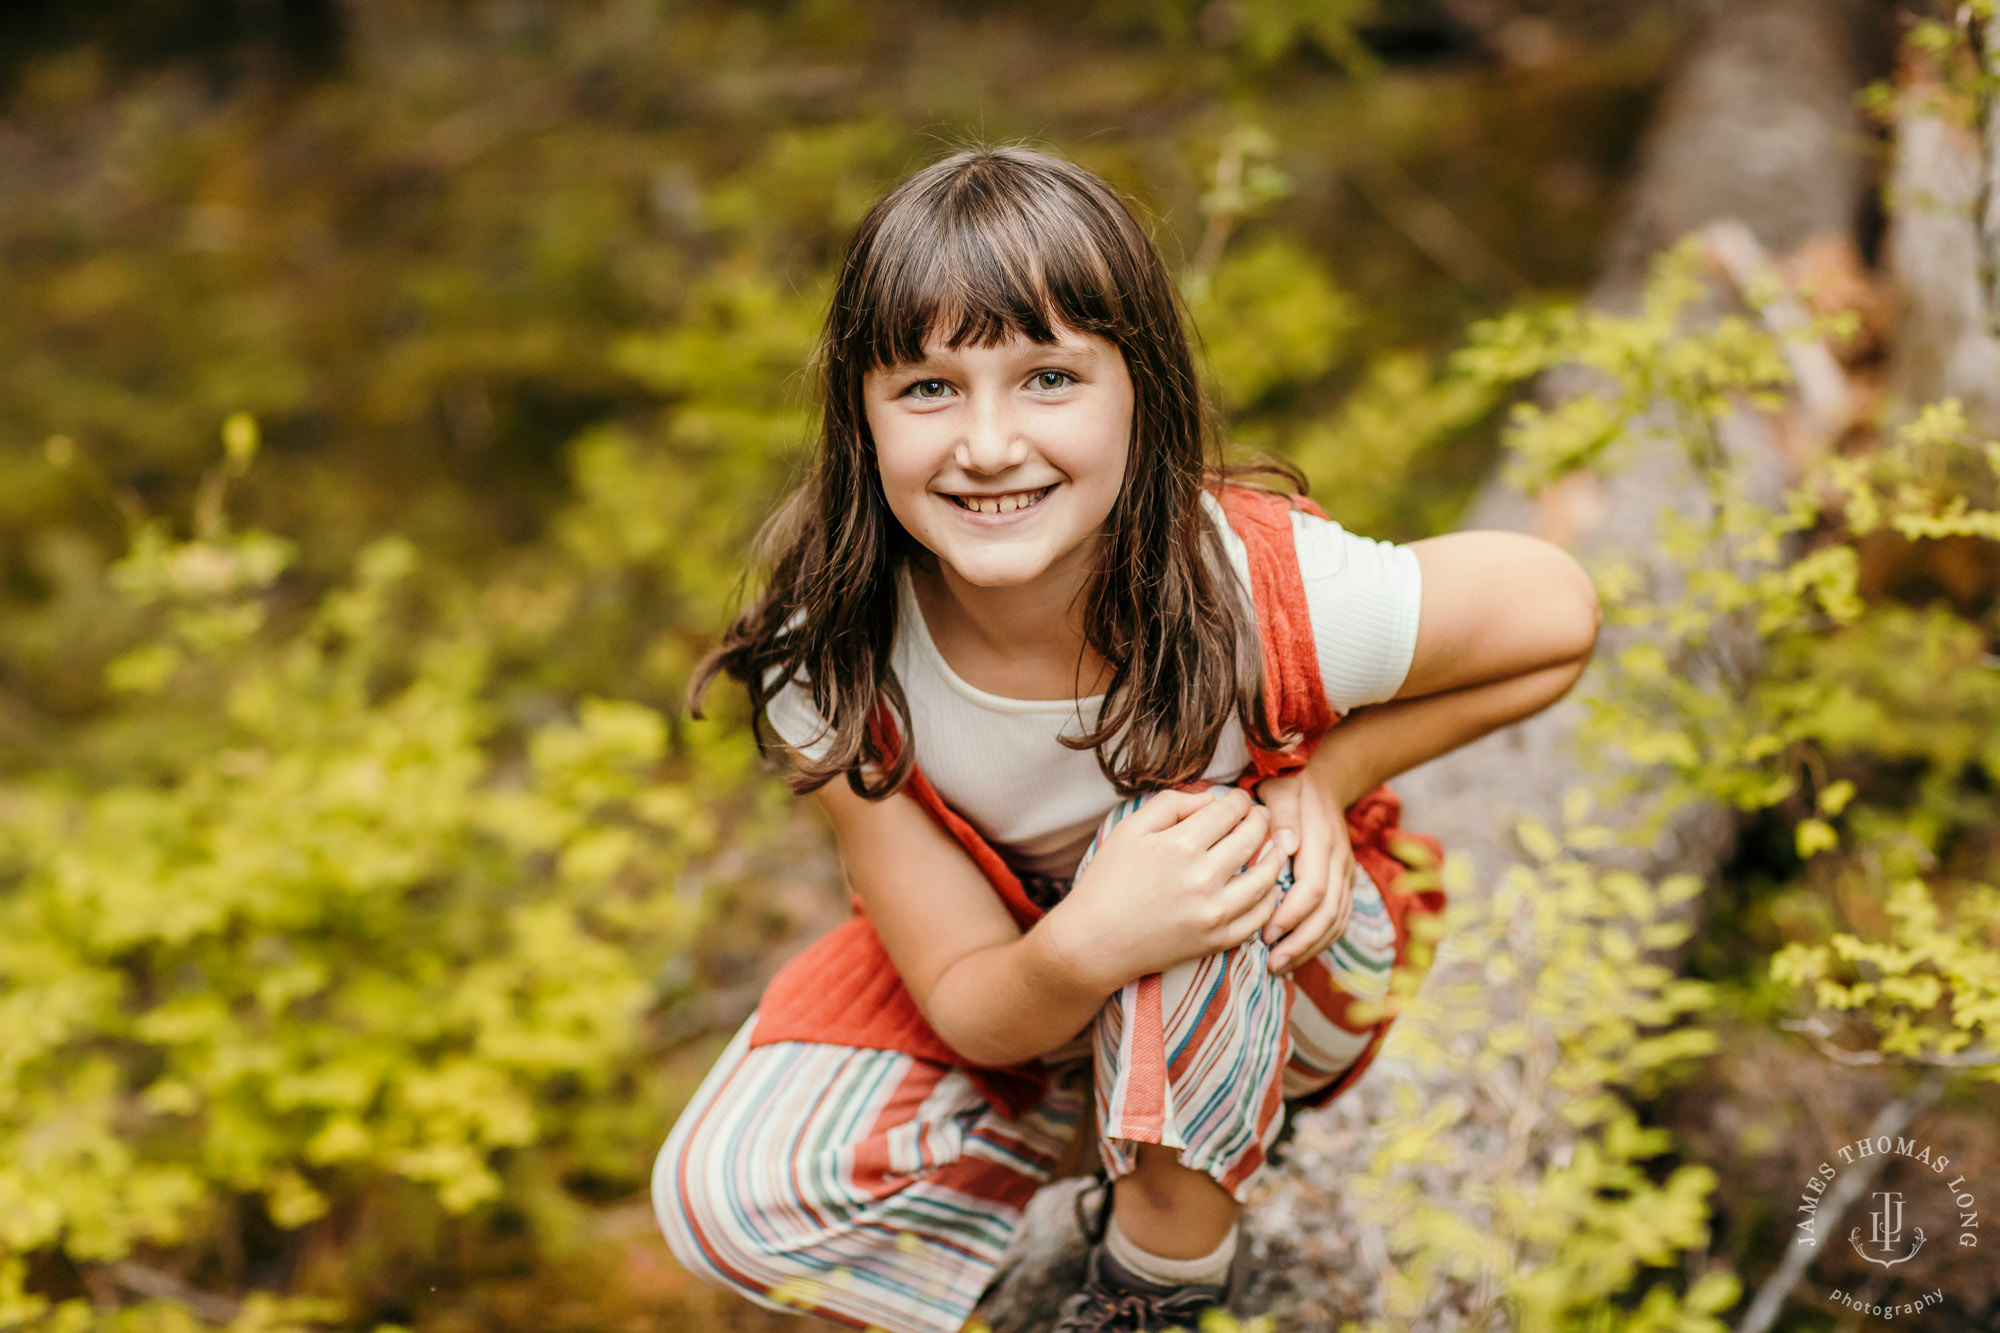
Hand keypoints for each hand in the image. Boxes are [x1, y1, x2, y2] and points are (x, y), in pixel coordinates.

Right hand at [1041, 786, 1286, 993]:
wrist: (1093, 942)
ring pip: (1264, 878)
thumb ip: (1171, 804)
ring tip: (1272, 847)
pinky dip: (1268, 899)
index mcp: (1180, 845)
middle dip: (1261, 821)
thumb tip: (1211, 799)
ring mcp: (1213, 912)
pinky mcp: (1216, 940)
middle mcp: (1202, 877)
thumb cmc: (1107, 881)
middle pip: (1252, 839)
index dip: (1240, 800)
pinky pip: (1258, 917)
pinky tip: (1265, 887)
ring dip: (1273, 857)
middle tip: (1260, 817)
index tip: (1240, 800)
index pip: (1229, 811)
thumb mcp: (1129, 829)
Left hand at [1254, 767, 1355, 976]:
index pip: (1313, 888)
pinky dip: (1321, 940)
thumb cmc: (1290, 787)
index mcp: (1322, 840)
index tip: (1265, 933)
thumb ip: (1281, 814)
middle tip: (1272, 962)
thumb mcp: (1280, 789)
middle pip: (1329, 912)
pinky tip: (1297, 953)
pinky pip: (1339, 918)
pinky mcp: (1345, 882)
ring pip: (1338, 920)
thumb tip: (1285, 845)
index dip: (1291, 915)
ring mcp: (1346, 872)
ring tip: (1281, 966)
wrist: (1325, 781)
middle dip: (1301, 942)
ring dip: (1311, 947)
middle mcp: (1339, 860)